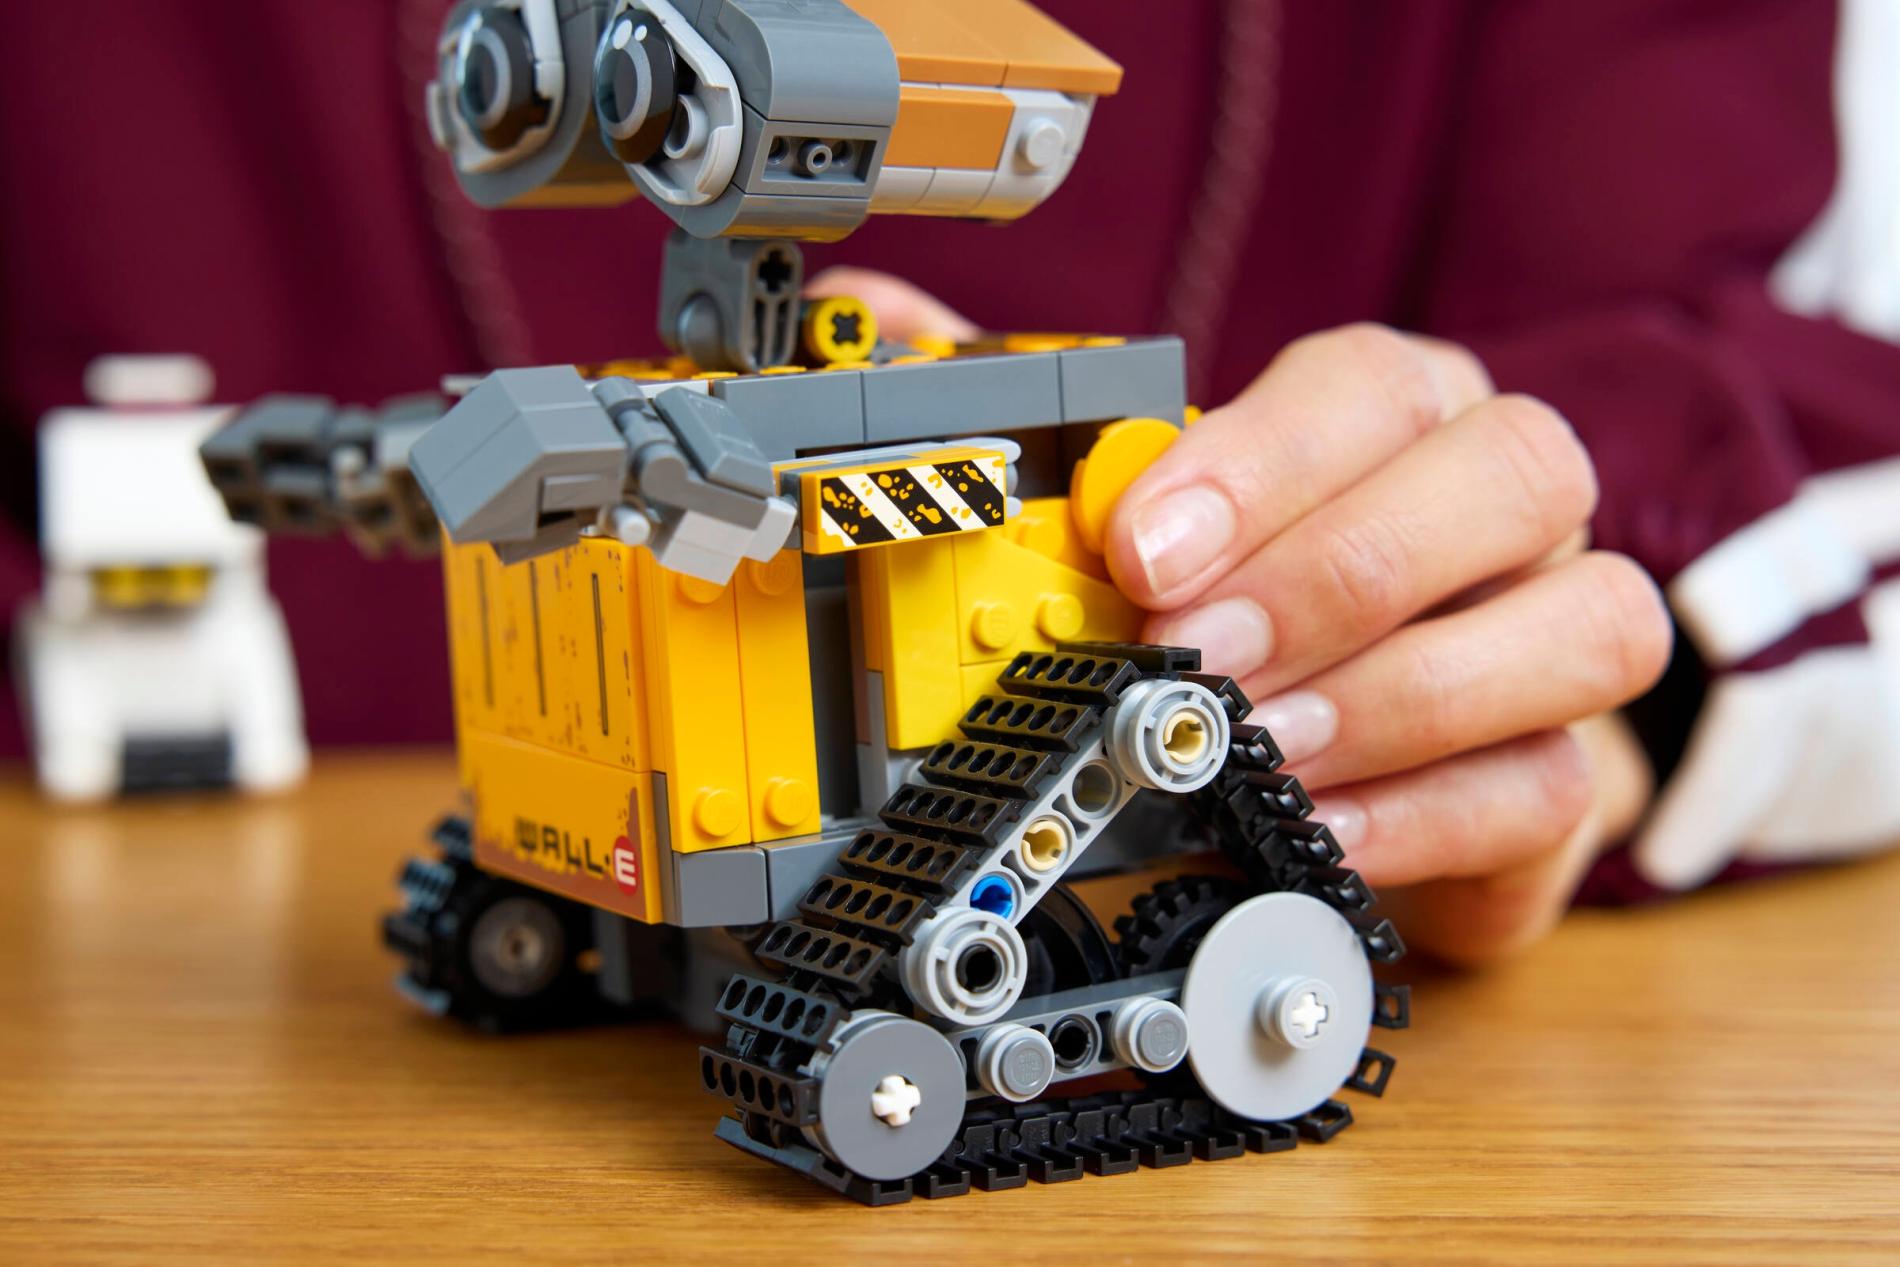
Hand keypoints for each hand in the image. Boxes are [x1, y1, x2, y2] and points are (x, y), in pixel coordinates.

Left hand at [810, 270, 1673, 963]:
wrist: (1364, 741)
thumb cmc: (1251, 598)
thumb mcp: (1141, 509)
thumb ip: (1032, 424)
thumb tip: (881, 321)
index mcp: (1401, 414)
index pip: (1370, 384)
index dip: (1263, 462)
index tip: (1143, 548)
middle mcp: (1505, 507)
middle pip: (1515, 475)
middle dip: (1339, 573)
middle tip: (1204, 656)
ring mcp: (1558, 634)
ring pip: (1584, 625)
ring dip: (1402, 695)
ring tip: (1264, 748)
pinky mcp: (1563, 774)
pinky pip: (1550, 786)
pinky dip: (1429, 817)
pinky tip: (1319, 833)